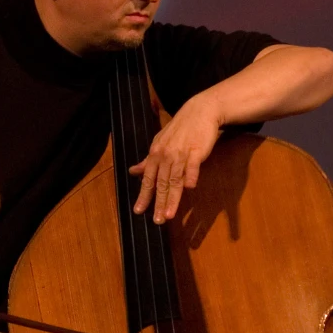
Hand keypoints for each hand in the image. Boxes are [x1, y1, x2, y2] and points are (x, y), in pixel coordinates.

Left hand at [129, 94, 220, 223]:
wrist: (199, 111)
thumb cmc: (179, 129)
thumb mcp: (160, 143)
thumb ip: (148, 160)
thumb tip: (133, 171)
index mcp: (156, 154)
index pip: (148, 179)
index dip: (143, 195)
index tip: (138, 211)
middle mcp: (166, 155)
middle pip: (161, 183)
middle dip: (158, 203)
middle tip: (156, 221)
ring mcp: (181, 153)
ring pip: (175, 179)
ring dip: (172, 198)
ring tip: (169, 215)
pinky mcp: (196, 150)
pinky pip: (192, 165)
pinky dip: (191, 176)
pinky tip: (190, 188)